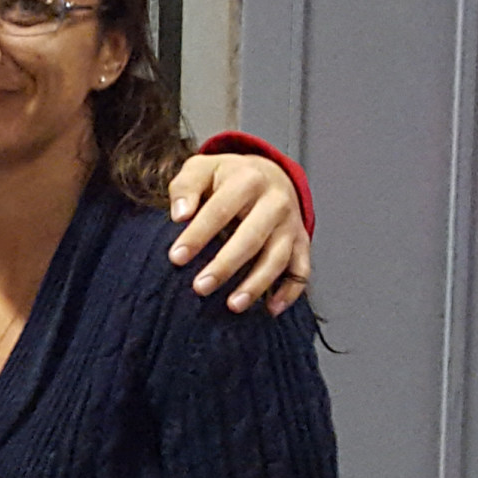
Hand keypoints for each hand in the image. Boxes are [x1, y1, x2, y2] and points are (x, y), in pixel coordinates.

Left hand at [167, 155, 309, 313]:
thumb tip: (180, 214)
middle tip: (200, 287)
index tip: (176, 258)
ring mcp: (291, 224)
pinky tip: (271, 309)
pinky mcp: (302, 242)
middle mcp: (276, 202)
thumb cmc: (226, 177)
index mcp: (248, 179)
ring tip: (233, 306)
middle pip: (251, 238)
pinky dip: (290, 291)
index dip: (198, 235)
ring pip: (277, 258)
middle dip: (225, 265)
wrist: (269, 173)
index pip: (220, 210)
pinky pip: (301, 270)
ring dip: (256, 284)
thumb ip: (186, 187)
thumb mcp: (202, 169)